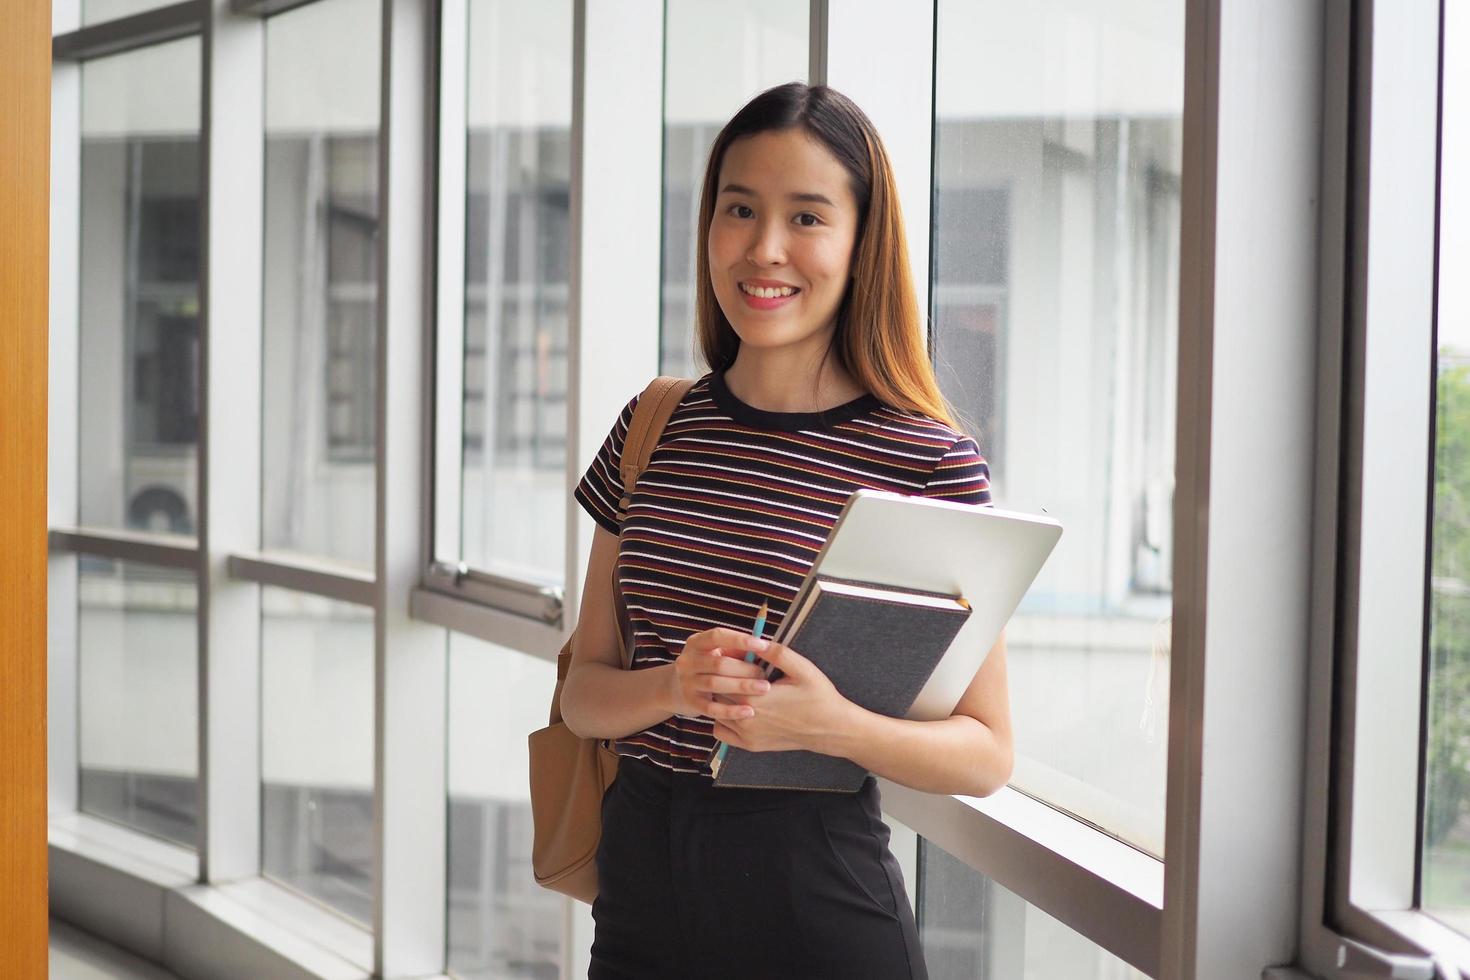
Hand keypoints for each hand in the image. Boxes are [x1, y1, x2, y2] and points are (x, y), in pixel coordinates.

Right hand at [669, 628, 772, 721]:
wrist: (677, 688)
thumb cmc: (708, 666)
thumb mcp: (716, 653)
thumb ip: (736, 651)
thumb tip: (764, 649)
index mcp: (696, 643)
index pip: (717, 636)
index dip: (740, 640)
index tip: (763, 646)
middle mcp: (687, 661)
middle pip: (719, 663)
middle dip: (745, 668)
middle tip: (765, 674)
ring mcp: (687, 682)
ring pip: (716, 684)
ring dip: (742, 686)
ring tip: (764, 688)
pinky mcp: (690, 702)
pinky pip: (712, 708)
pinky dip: (732, 710)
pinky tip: (749, 711)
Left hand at [710, 641, 853, 754]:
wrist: (831, 728)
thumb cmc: (819, 696)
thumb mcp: (802, 668)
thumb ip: (776, 653)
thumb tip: (754, 640)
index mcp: (755, 697)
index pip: (723, 675)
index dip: (726, 662)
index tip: (733, 654)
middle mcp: (746, 719)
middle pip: (717, 693)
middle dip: (722, 678)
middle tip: (734, 669)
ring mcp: (747, 735)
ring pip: (716, 711)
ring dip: (721, 698)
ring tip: (736, 687)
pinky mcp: (750, 745)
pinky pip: (721, 732)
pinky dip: (723, 719)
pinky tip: (737, 708)